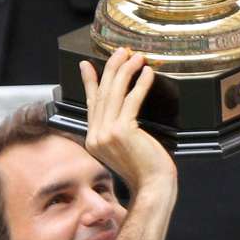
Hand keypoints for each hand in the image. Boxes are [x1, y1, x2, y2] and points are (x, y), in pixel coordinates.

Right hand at [80, 48, 175, 199]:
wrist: (152, 187)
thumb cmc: (145, 169)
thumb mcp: (125, 147)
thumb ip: (117, 129)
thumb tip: (121, 111)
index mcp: (93, 140)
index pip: (91, 103)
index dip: (89, 82)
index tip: (87, 65)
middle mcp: (96, 136)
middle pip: (102, 94)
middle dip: (112, 68)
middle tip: (121, 52)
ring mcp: (106, 134)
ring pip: (114, 93)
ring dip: (126, 71)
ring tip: (136, 57)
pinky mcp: (122, 131)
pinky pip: (131, 100)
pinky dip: (140, 84)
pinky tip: (147, 74)